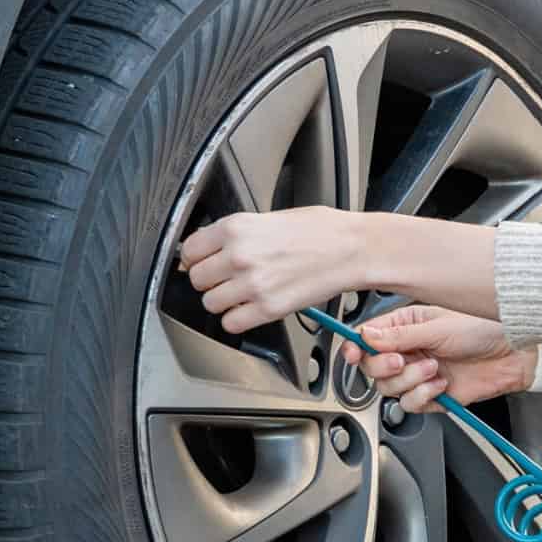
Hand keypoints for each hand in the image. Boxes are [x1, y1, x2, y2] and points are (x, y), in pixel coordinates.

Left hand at [178, 207, 372, 332]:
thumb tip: (207, 251)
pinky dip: (239, 319)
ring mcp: (252, 285)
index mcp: (236, 228)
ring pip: (211, 303)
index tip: (203, 262)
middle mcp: (239, 256)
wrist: (352, 249)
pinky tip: (252, 307)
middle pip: (197, 279)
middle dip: (210, 280)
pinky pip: (232, 323)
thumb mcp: (268, 218)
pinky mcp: (268, 308)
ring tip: (243, 293)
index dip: (195, 258)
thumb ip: (234, 235)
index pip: (189, 250)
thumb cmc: (319, 230)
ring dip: (223, 301)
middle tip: (228, 278)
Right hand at [345, 305, 529, 412]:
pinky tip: (442, 384)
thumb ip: (400, 336)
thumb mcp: (439, 327)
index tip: (353, 353)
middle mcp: (409, 349)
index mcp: (406, 325)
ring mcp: (418, 373)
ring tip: (435, 369)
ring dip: (410, 381)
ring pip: (388, 388)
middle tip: (403, 360)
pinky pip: (409, 404)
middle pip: (371, 367)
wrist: (514, 355)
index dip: (355, 347)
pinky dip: (424, 396)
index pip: (366, 338)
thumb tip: (366, 336)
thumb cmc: (484, 328)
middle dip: (384, 366)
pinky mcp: (430, 395)